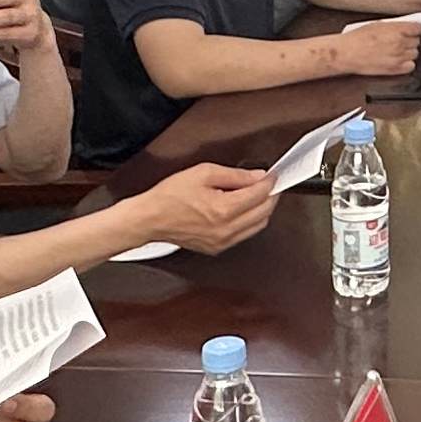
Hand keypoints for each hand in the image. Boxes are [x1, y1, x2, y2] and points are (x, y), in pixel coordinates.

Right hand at [115, 161, 276, 254]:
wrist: (149, 218)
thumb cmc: (169, 197)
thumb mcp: (203, 173)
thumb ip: (235, 175)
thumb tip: (257, 176)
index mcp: (223, 210)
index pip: (260, 195)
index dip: (269, 182)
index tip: (271, 175)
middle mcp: (225, 230)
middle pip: (264, 212)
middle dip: (270, 196)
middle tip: (267, 183)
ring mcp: (222, 242)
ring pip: (258, 226)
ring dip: (262, 210)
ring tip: (255, 194)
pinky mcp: (217, 248)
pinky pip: (244, 235)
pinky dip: (249, 221)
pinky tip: (242, 209)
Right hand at [338, 14, 420, 77]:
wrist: (347, 53)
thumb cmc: (357, 38)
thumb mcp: (377, 25)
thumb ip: (394, 26)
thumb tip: (403, 27)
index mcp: (397, 30)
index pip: (419, 28)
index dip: (417, 29)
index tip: (415, 30)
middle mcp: (401, 43)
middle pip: (417, 41)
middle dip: (410, 40)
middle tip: (400, 40)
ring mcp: (399, 57)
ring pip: (414, 53)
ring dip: (408, 51)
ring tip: (396, 50)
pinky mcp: (395, 69)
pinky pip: (410, 66)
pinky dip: (406, 63)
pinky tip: (398, 60)